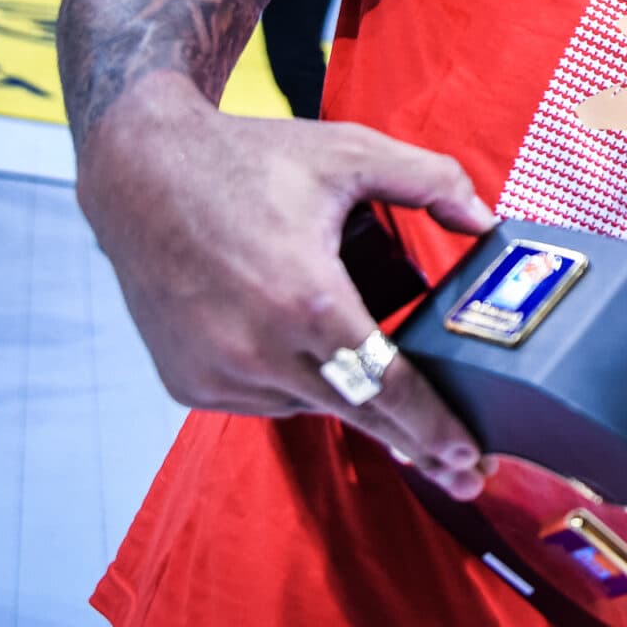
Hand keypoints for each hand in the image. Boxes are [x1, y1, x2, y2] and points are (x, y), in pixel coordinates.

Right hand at [75, 81, 499, 497]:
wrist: (141, 171)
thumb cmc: (247, 159)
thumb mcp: (351, 152)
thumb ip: (430, 180)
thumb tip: (485, 220)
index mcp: (308, 300)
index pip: (387, 386)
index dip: (433, 426)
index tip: (470, 455)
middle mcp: (259, 349)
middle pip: (357, 413)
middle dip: (416, 445)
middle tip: (466, 473)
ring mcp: (218, 373)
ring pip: (309, 404)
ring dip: (346, 396)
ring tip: (382, 388)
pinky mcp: (188, 383)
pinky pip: (264, 399)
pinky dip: (294, 384)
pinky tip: (306, 356)